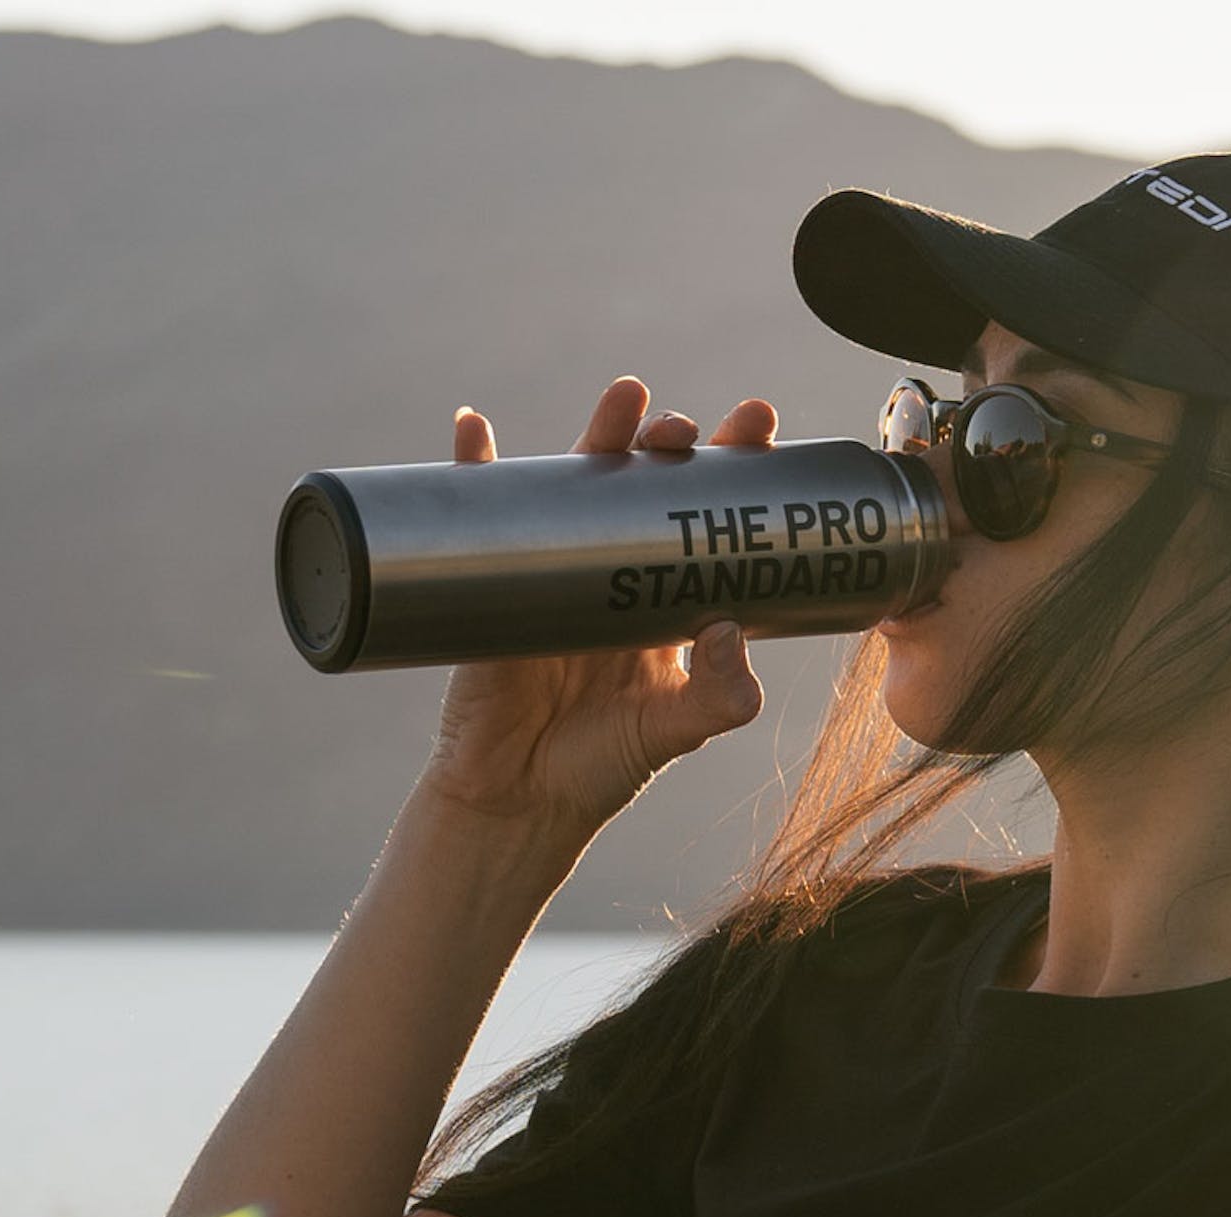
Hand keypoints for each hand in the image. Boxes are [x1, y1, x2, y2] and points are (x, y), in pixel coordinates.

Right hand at [417, 378, 775, 834]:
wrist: (516, 802)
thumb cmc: (601, 767)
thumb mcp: (675, 732)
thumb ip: (719, 694)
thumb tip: (730, 628)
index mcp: (667, 600)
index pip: (706, 517)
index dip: (732, 470)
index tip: (758, 425)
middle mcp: (615, 574)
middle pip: (646, 484)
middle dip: (669, 442)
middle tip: (684, 426)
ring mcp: (553, 571)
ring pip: (578, 484)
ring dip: (598, 434)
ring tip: (625, 399)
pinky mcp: (493, 582)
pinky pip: (480, 512)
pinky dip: (472, 467)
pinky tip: (472, 432)